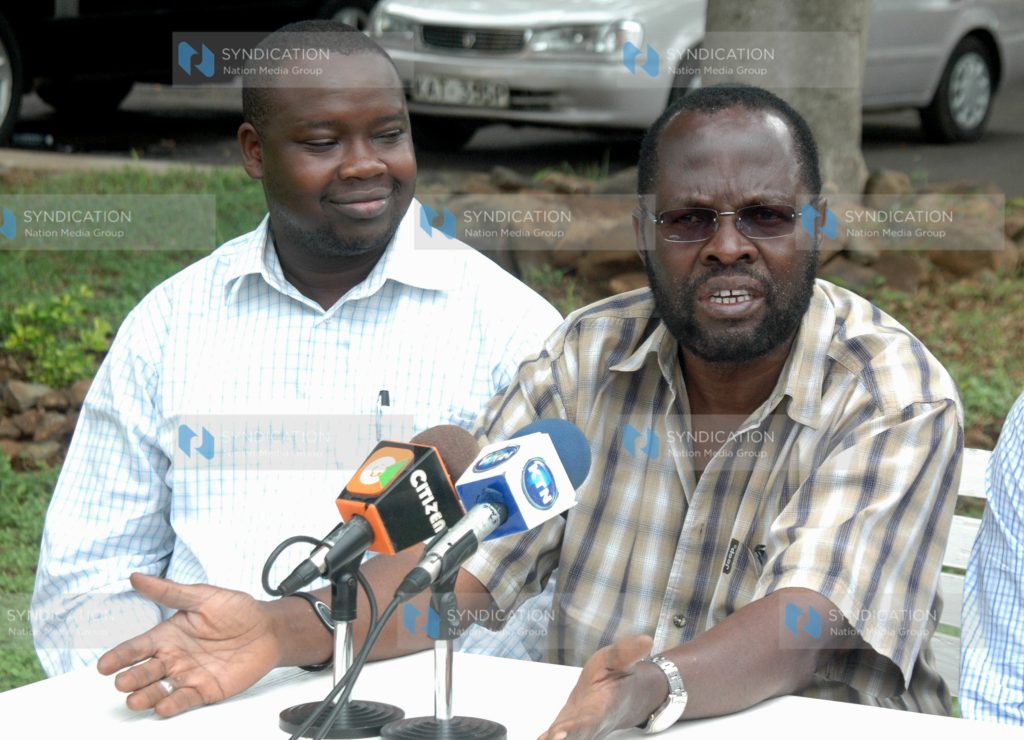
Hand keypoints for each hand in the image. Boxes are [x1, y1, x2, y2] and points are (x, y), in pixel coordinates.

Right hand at [96, 573, 281, 716]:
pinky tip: (162, 706)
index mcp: (168, 635)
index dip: (119, 657)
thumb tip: (136, 577)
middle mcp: (173, 658)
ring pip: (158, 690)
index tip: (103, 666)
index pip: (136, 648)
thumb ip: (169, 591)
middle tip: (122, 682)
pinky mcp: (205, 690)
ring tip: (134, 700)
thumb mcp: (202, 596)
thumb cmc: (236, 610)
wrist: (268, 628)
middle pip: (144, 672)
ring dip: (145, 696)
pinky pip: (184, 700)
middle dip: (131, 679)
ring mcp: (187, 676)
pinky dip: (172, 705)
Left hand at [539, 634, 656, 739]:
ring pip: (570, 738)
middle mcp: (591, 724)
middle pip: (575, 736)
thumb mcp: (619, 658)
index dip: (575, 729)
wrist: (626, 695)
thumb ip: (627, 652)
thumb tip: (646, 640)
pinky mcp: (570, 729)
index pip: (588, 721)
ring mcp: (580, 729)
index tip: (558, 734)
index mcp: (602, 707)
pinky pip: (558, 737)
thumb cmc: (618, 675)